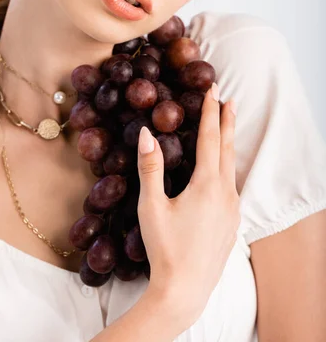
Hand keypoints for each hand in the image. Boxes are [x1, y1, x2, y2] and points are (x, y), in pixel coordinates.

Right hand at [137, 84, 239, 330]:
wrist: (185, 290)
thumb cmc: (165, 248)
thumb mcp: (152, 206)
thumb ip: (150, 166)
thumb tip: (146, 132)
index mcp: (207, 185)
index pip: (210, 138)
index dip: (210, 112)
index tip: (213, 90)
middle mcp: (225, 193)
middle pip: (227, 148)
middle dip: (227, 120)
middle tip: (228, 98)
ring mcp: (232, 209)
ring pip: (232, 166)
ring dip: (229, 143)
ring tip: (228, 126)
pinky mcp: (232, 222)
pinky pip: (232, 185)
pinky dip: (227, 166)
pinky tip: (222, 169)